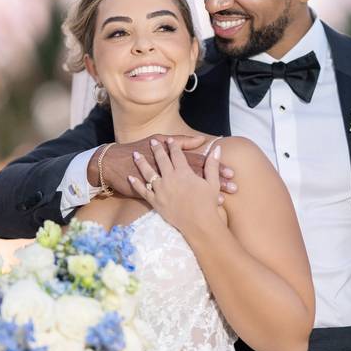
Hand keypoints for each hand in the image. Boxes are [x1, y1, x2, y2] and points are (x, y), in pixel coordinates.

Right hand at [88, 134, 235, 198]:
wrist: (115, 163)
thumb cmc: (141, 150)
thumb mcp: (159, 140)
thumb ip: (181, 141)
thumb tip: (202, 140)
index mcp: (174, 160)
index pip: (200, 164)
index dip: (216, 168)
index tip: (232, 173)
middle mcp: (172, 173)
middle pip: (199, 178)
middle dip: (217, 183)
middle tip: (234, 187)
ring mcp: (164, 186)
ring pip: (190, 192)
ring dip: (206, 196)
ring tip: (222, 200)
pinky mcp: (156, 197)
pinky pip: (177, 203)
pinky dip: (185, 206)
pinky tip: (200, 211)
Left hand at [128, 137, 223, 233]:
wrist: (199, 225)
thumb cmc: (208, 204)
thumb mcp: (213, 183)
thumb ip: (212, 165)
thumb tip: (216, 148)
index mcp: (184, 172)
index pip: (177, 154)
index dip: (173, 146)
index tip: (170, 140)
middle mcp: (170, 178)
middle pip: (161, 160)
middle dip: (156, 149)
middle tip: (152, 142)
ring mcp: (161, 190)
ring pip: (148, 173)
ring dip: (141, 162)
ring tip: (135, 154)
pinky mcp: (155, 202)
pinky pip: (143, 191)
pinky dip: (136, 183)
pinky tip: (130, 177)